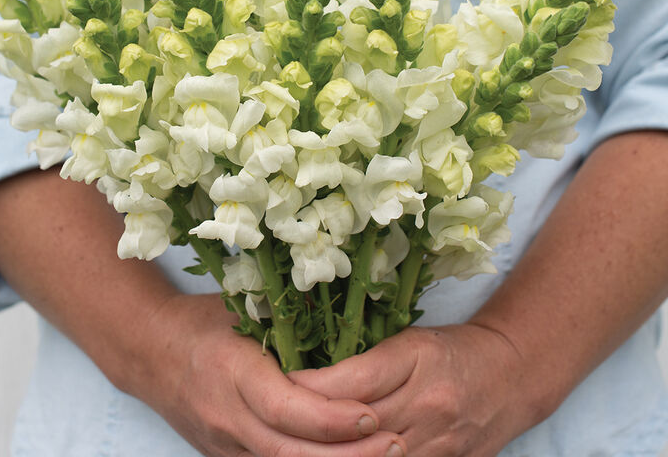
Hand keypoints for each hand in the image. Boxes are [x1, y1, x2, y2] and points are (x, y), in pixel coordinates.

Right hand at [128, 293, 407, 456]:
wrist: (147, 350)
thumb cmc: (200, 320)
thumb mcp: (242, 307)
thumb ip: (289, 316)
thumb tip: (348, 311)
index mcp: (233, 372)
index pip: (288, 409)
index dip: (334, 419)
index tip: (374, 415)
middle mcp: (227, 416)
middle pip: (292, 453)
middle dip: (349, 456)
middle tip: (399, 445)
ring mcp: (224, 444)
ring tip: (385, 456)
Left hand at [289, 323, 533, 456]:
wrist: (511, 374)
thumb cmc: (452, 348)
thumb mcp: (409, 341)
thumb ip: (366, 362)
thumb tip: (308, 382)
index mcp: (416, 359)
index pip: (352, 380)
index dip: (309, 388)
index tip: (277, 386)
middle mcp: (428, 404)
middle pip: (357, 425)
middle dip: (312, 428)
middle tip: (274, 423)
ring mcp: (439, 442)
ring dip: (334, 452)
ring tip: (298, 444)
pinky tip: (336, 456)